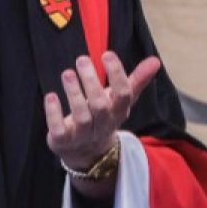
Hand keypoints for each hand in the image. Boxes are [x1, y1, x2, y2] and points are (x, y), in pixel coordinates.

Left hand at [43, 51, 159, 185]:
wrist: (88, 153)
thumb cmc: (104, 117)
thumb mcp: (120, 101)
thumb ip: (136, 80)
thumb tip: (155, 60)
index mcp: (119, 112)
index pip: (123, 94)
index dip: (117, 75)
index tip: (107, 54)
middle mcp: (103, 124)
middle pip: (100, 105)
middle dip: (91, 82)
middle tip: (82, 59)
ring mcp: (83, 134)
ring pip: (81, 116)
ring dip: (74, 94)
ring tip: (68, 73)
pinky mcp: (63, 141)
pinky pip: (59, 130)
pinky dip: (54, 114)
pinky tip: (51, 96)